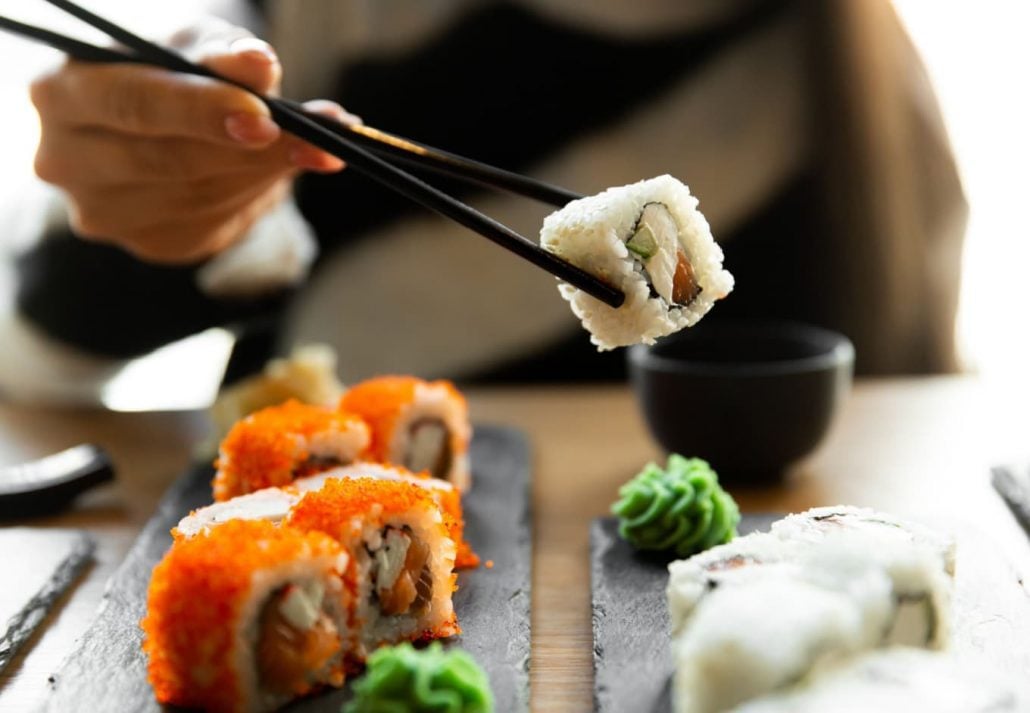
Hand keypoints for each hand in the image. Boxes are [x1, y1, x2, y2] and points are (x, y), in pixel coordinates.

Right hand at [29, 19, 354, 263]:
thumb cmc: (168, 69)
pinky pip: (214, 225)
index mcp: (61, 93)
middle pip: (169, 161)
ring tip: (315, 148)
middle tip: (318, 141)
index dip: (202, 111)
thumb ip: (221, 54)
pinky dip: (256, 197)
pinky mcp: (146, 243)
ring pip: (199, 199)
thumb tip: (259, 65)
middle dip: (252, 151)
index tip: (265, 118)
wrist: (157, 118)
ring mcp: (102, 211)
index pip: (134, 104)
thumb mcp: (192, 45)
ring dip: (266, 174)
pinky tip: (277, 172)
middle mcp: (65, 160)